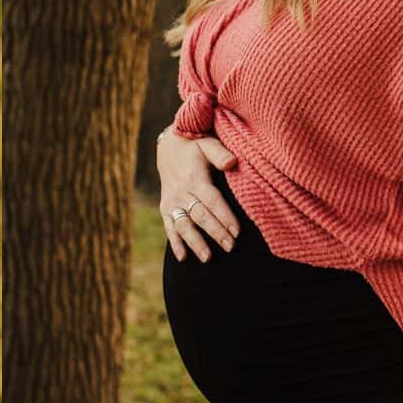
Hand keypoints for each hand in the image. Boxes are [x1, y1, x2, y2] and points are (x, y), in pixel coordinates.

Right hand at [156, 128, 239, 261]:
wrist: (169, 146)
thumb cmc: (195, 146)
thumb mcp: (207, 144)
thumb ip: (220, 153)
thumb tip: (232, 162)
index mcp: (195, 177)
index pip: (212, 200)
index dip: (224, 216)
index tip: (237, 231)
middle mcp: (182, 191)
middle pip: (200, 216)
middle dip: (215, 233)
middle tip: (230, 247)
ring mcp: (172, 201)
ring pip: (184, 225)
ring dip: (195, 242)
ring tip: (208, 258)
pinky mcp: (165, 207)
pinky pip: (169, 227)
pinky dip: (175, 243)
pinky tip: (183, 258)